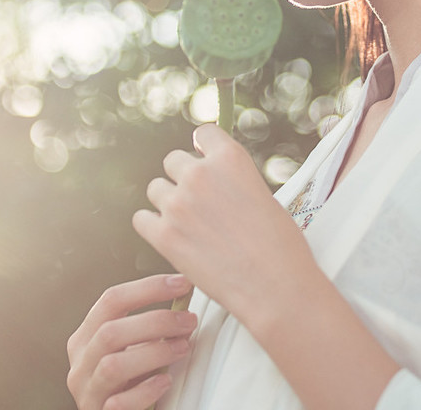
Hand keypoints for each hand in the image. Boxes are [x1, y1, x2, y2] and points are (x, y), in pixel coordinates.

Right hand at [66, 274, 196, 409]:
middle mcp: (80, 364)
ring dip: (154, 353)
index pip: (111, 300)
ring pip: (112, 366)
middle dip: (156, 321)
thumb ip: (146, 329)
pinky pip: (118, 404)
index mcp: (86, 338)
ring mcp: (87, 393)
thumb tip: (183, 301)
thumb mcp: (131, 350)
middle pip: (110, 332)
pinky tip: (165, 381)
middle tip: (188, 320)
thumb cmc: (129, 382)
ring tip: (183, 348)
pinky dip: (145, 390)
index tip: (182, 283)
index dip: (148, 288)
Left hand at [133, 124, 317, 322]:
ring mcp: (178, 204)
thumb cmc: (280, 246)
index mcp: (230, 158)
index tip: (205, 161)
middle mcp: (200, 174)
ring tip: (188, 224)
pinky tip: (170, 237)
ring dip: (168, 202)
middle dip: (184, 178)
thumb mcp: (263, 194)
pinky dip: (153, 227)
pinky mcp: (163, 236)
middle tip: (199, 203)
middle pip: (173, 161)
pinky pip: (141, 219)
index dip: (204, 149)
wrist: (275, 286)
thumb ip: (233, 180)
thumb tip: (217, 182)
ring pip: (156, 189)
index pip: (203, 133)